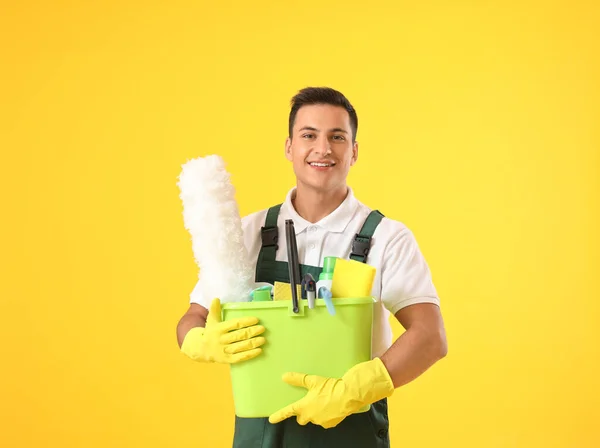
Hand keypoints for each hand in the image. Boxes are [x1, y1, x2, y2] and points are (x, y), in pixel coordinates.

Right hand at [181, 298, 264, 363]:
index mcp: (219, 329)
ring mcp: (224, 350)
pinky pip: (240, 358)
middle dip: (252, 332)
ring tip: (263, 339)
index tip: (256, 319)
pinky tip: (259, 351)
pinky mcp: (227, 360)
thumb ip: (215, 310)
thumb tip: (216, 298)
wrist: (201, 349)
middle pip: (239, 335)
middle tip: (262, 329)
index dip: (246, 321)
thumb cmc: (210, 333)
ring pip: (241, 347)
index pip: (235, 324)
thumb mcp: (211, 320)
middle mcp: (222, 340)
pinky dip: (250, 354)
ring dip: (253, 343)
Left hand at [269, 358, 394, 428]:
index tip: (271, 419)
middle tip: (306, 404)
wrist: (349, 395)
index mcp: (304, 407)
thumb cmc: (330, 387)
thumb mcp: (313, 381)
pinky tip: (331, 406)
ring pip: (314, 419)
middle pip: (301, 419)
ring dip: (315, 413)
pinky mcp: (331, 423)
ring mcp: (321, 422)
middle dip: (302, 414)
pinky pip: (325, 420)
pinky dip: (325, 415)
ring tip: (322, 402)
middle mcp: (311, 417)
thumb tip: (285, 376)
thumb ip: (298, 379)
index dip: (279, 415)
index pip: (288, 412)